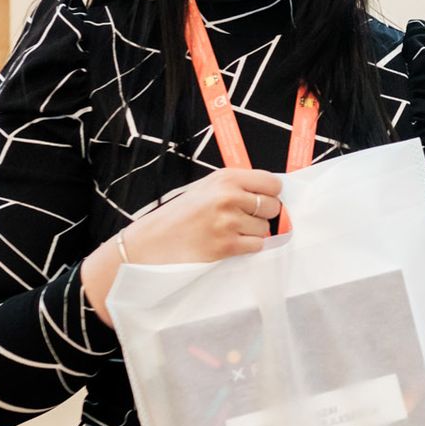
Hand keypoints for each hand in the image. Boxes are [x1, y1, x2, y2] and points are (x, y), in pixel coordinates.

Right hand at [81, 169, 282, 322]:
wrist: (152, 243)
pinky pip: (257, 245)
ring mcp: (228, 222)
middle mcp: (228, 196)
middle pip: (273, 206)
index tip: (263, 200)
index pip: (272, 183)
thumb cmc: (180, 215)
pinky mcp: (226, 245)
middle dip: (264, 215)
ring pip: (265, 228)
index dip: (270, 194)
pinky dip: (248, 247)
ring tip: (229, 232)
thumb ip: (237, 186)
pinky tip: (229, 243)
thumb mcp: (206, 188)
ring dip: (253, 233)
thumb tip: (272, 192)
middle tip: (244, 219)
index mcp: (226, 178)